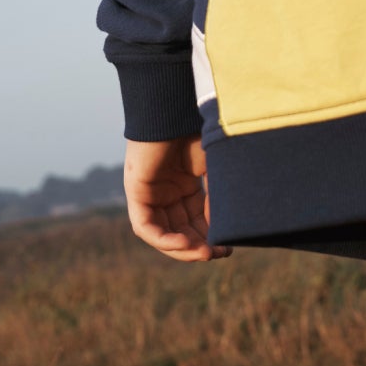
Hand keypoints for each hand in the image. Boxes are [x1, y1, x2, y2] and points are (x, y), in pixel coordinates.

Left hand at [124, 135, 232, 261]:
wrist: (173, 111)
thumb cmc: (195, 132)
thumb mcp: (212, 170)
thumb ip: (216, 199)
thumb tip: (221, 230)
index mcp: (184, 186)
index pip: (196, 220)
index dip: (210, 237)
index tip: (229, 248)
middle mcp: (165, 193)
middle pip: (180, 230)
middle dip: (199, 246)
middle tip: (219, 254)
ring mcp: (149, 194)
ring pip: (163, 234)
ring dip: (183, 248)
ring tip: (205, 253)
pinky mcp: (136, 193)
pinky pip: (146, 227)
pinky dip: (163, 239)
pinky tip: (184, 244)